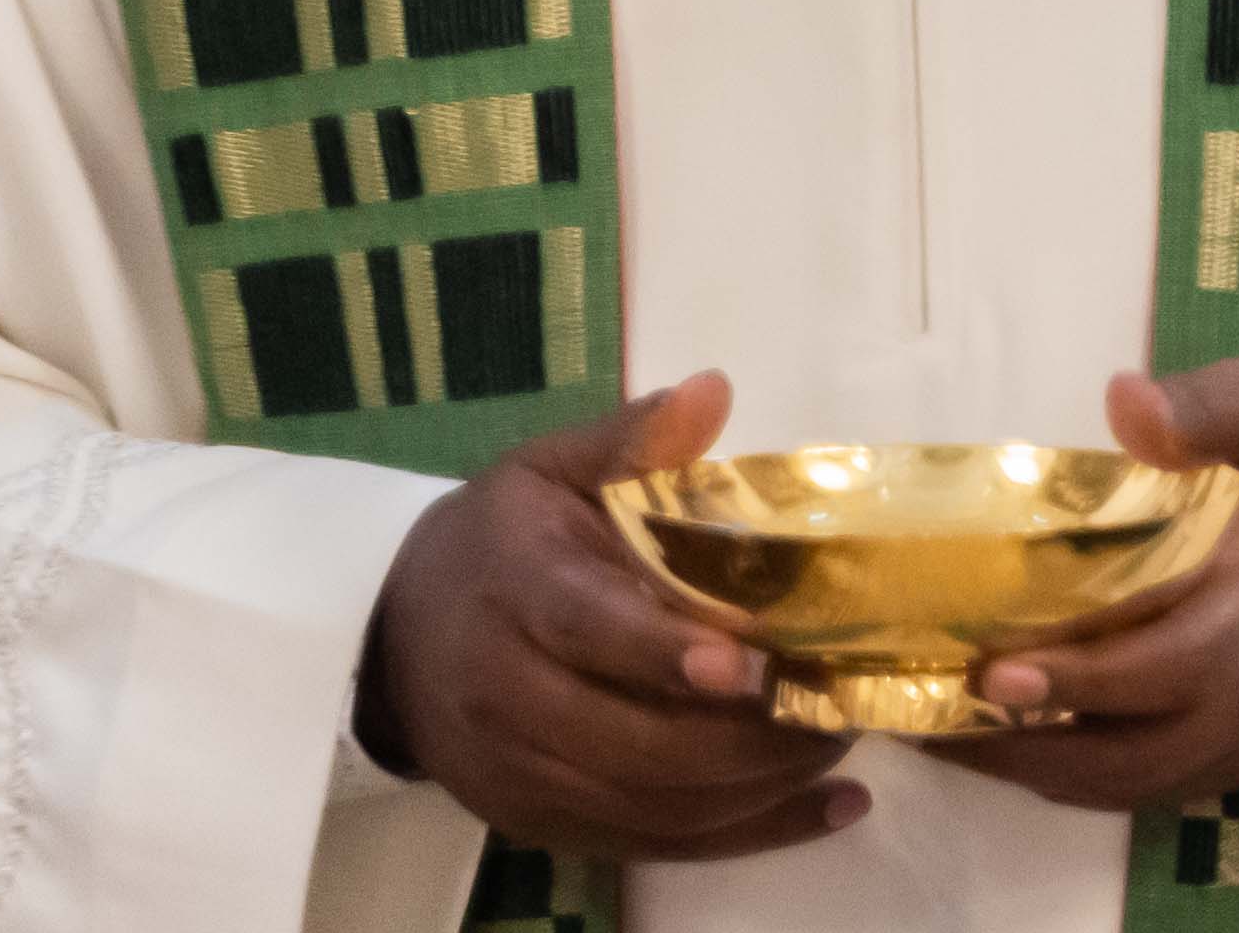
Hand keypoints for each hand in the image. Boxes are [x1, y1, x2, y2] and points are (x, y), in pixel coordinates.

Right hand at [359, 371, 864, 863]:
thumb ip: (631, 439)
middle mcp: (506, 697)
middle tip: (842, 699)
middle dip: (749, 734)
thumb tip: (712, 392)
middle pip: (633, 743)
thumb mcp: (549, 468)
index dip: (666, 653)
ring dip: (760, 785)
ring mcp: (518, 775)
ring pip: (650, 806)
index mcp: (515, 592)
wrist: (395, 635)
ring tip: (843, 737)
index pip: (589, 632)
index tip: (750, 662)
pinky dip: (748, 835)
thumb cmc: (499, 541)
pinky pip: (650, 847)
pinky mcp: (538, 825)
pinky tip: (831, 806)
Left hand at [946, 360, 1238, 809]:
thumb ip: (1207, 406)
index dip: (1083, 679)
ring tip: (952, 733)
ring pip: (1133, 786)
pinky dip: (1078, 782)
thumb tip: (1124, 400)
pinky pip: (1150, 792)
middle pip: (1137, 751)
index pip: (1175, 663)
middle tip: (940, 709)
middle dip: (1031, 741)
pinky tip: (1019, 744)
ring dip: (1040, 770)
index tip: (995, 670)